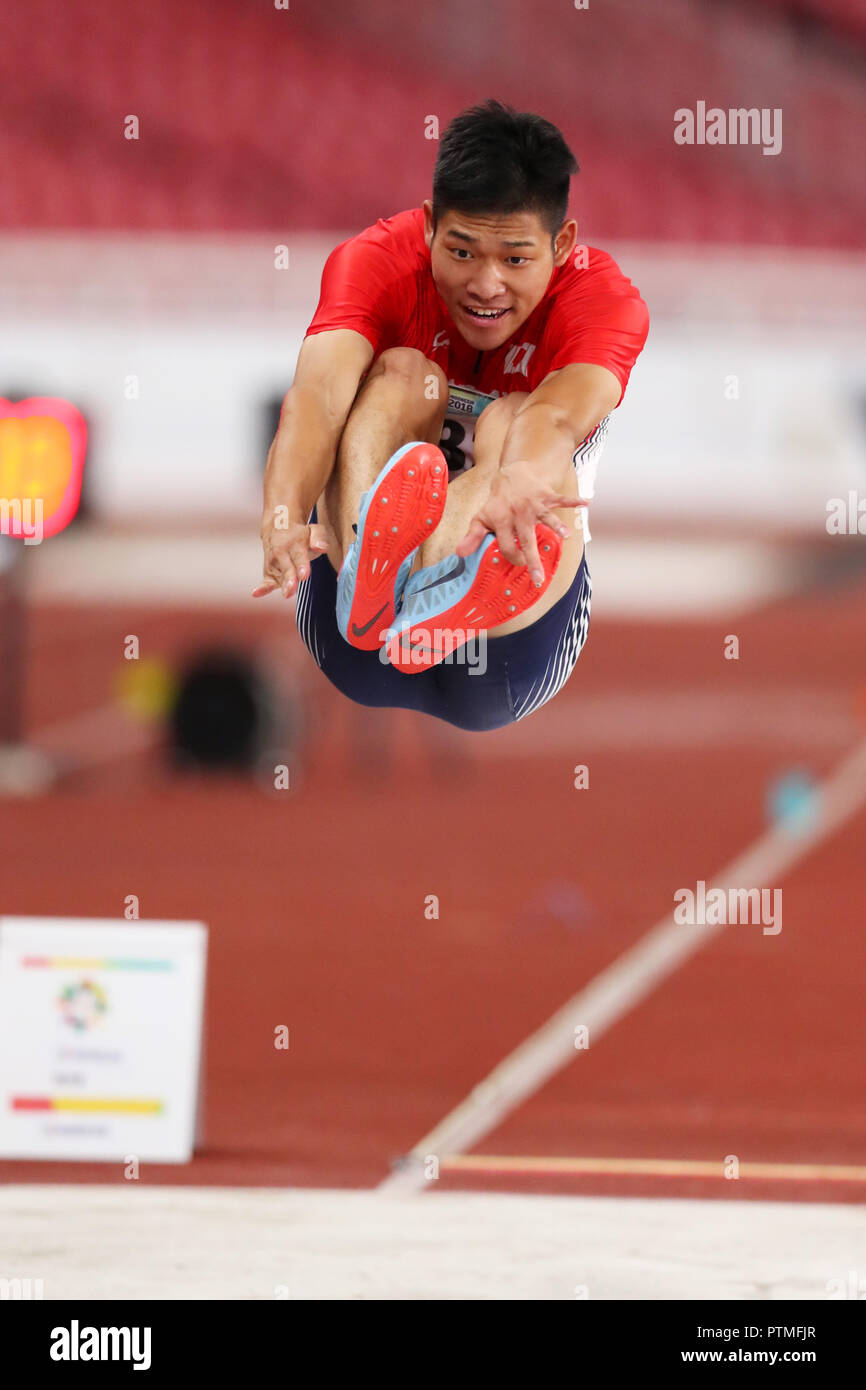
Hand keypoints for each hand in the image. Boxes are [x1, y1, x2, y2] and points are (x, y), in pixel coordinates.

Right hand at [253, 521, 328, 597]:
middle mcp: (281, 552)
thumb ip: (319, 538)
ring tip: (287, 594)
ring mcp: (273, 562)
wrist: (278, 527)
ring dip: (282, 586)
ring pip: (278, 576)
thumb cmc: (301, 534)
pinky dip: (262, 588)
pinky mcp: (269, 571)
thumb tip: (321, 547)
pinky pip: (266, 581)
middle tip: (292, 588)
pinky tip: (256, 594)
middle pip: (286, 568)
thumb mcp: (314, 530)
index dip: (301, 566)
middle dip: (289, 578)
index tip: (304, 575)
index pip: (298, 555)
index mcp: (295, 543)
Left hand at [455, 461, 585, 586]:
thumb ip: (473, 537)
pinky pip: (561, 498)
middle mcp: (517, 514)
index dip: (511, 557)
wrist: (511, 474)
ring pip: (546, 517)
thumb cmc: (497, 502)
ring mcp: (533, 504)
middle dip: (532, 560)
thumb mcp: (481, 518)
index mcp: (501, 521)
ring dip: (556, 525)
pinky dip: (574, 500)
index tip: (519, 565)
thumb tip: (459, 555)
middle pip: (526, 540)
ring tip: (566, 535)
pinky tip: (586, 502)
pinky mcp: (546, 495)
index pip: (506, 545)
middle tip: (539, 579)